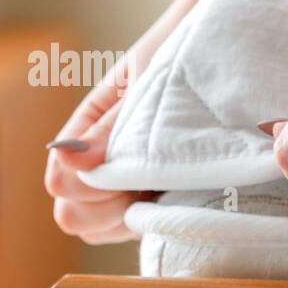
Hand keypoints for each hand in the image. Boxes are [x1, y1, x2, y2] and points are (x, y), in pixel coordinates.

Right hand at [44, 25, 165, 243]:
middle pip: (70, 215)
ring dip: (126, 217)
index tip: (128, 164)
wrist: (226, 54)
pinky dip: (147, 224)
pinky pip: (130, 234)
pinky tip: (173, 197)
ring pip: (96, 231)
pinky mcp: (151, 204)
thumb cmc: (184, 58)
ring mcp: (122, 188)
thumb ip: (112, 127)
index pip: (61, 182)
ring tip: (164, 184)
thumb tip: (69, 160)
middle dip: (105, 207)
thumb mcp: (147, 83)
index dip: (90, 185)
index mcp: (86, 130)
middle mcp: (96, 163)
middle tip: (148, 178)